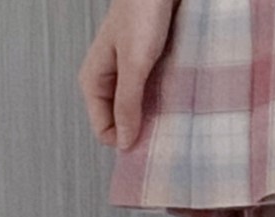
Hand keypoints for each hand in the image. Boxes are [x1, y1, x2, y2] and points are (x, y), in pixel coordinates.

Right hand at [77, 0, 178, 151]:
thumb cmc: (142, 12)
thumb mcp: (134, 63)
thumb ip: (127, 103)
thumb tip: (124, 144)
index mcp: (94, 81)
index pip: (104, 131)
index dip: (126, 140)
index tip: (151, 144)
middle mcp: (110, 81)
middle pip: (123, 124)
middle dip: (143, 132)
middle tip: (167, 134)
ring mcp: (130, 76)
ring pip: (141, 112)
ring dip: (157, 119)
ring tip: (175, 119)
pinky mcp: (149, 69)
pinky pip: (155, 98)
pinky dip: (166, 104)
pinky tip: (179, 104)